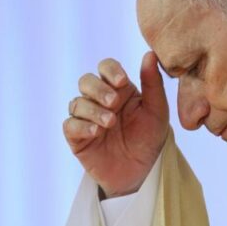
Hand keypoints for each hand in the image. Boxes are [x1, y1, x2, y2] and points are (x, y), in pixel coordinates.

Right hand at [63, 52, 169, 196]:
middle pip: (85, 81)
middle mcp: (99, 99)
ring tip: (110, 123)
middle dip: (98, 89)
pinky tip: (95, 132)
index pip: (106, 67)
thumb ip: (152, 83)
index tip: (122, 82)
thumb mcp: (157, 110)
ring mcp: (86, 118)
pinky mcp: (77, 138)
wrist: (142, 172)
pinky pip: (70, 125)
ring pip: (77, 103)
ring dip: (92, 110)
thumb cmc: (150, 138)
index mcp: (118, 88)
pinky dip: (81, 126)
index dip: (110, 71)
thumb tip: (149, 54)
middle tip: (114, 103)